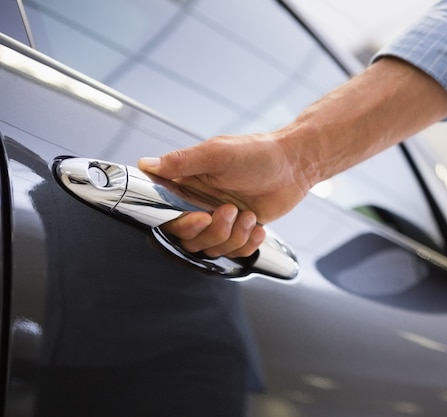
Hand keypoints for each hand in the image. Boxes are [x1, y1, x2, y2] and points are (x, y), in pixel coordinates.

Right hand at [138, 132, 309, 257]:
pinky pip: (235, 252)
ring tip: (248, 214)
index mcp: (189, 185)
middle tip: (230, 210)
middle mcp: (200, 204)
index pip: (168, 215)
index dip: (181, 224)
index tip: (201, 217)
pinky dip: (248, 243)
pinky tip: (257, 225)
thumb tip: (148, 164)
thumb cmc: (258, 153)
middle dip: (213, 230)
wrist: (294, 165)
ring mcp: (221, 219)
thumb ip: (182, 161)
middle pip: (190, 238)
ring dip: (234, 235)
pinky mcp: (240, 230)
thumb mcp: (218, 152)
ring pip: (213, 248)